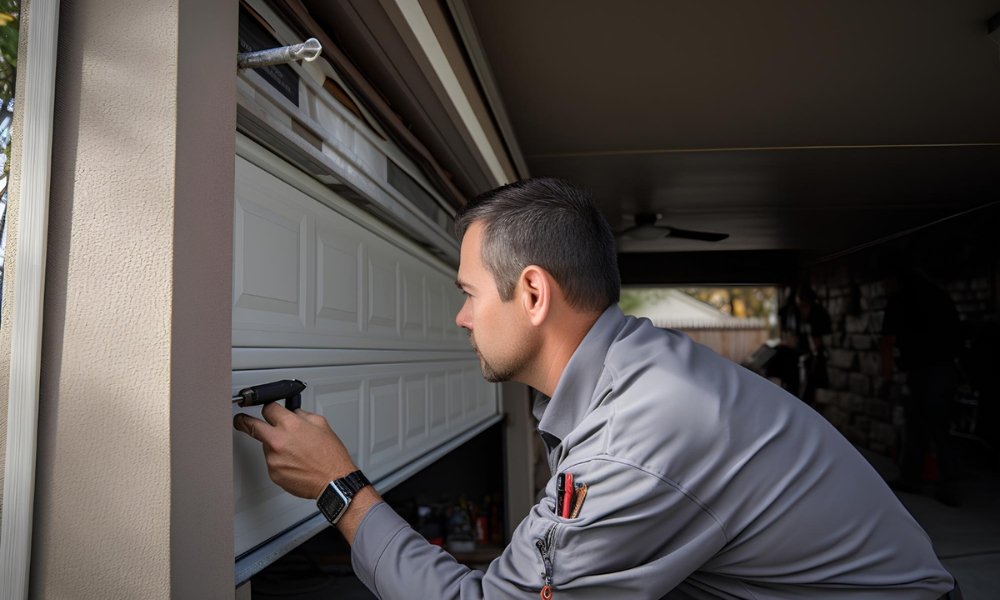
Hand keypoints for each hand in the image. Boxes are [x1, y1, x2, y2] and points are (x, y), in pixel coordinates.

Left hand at [234, 403, 355, 498]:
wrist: (333, 481)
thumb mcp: (321, 424)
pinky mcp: (273, 473)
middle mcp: (278, 441)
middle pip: (252, 426)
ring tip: (297, 453)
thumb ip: (302, 415)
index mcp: (290, 425)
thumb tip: (293, 413)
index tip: (264, 410)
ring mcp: (273, 458)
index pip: (268, 409)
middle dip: (243, 421)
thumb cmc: (330, 456)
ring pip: (267, 446)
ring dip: (276, 447)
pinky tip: (296, 463)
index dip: (268, 408)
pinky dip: (281, 462)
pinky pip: (272, 462)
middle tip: (240, 421)